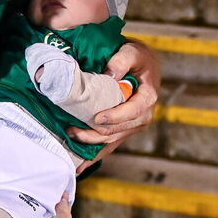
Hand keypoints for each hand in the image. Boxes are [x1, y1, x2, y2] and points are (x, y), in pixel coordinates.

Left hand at [66, 40, 158, 169]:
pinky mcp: (123, 129)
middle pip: (117, 131)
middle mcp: (142, 116)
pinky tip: (80, 166)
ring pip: (111, 141)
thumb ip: (122, 60)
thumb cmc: (138, 58)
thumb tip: (110, 75)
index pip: (131, 112)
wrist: (142, 65)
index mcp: (147, 98)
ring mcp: (133, 126)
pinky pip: (109, 144)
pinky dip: (95, 155)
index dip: (115, 117)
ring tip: (71, 140)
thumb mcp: (133, 52)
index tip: (97, 118)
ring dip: (91, 143)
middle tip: (72, 130)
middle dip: (95, 134)